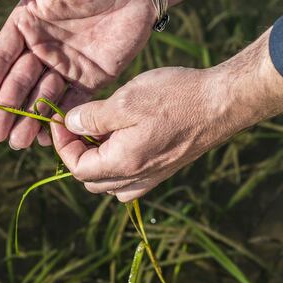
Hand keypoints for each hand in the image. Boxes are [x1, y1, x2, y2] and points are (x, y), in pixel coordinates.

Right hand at [0, 0, 154, 147]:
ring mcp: (65, 67)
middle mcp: (41, 50)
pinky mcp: (89, 80)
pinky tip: (45, 139)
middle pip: (18, 85)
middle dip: (6, 111)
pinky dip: (58, 121)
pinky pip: (70, 103)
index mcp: (26, 27)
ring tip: (18, 143)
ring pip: (40, 98)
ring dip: (28, 121)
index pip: (0, 60)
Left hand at [50, 30, 282, 201]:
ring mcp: (152, 177)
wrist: (221, 103)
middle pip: (91, 180)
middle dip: (76, 153)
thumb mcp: (126, 100)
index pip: (77, 168)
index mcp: (123, 163)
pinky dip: (117, 167)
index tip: (60, 118)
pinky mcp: (165, 169)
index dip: (62, 144)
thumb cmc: (176, 98)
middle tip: (77, 123)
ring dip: (96, 162)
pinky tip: (122, 140)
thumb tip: (70, 125)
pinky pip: (131, 182)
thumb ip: (93, 117)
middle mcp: (136, 178)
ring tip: (99, 131)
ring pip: (110, 184)